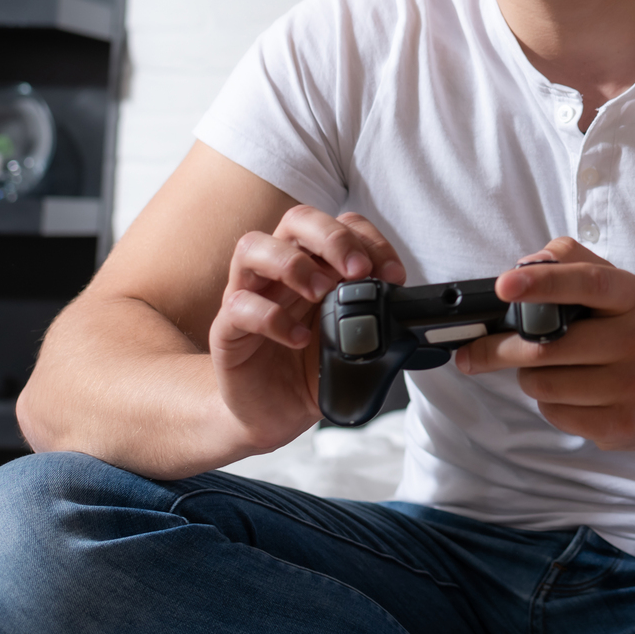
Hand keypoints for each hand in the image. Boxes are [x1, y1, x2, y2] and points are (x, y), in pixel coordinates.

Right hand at [209, 205, 405, 450]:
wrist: (273, 413)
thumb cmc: (311, 368)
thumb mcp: (353, 339)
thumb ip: (375, 316)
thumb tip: (408, 308)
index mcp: (315, 264)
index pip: (340, 223)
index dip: (369, 239)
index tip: (393, 275)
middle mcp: (279, 271)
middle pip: (296, 220)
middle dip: (333, 237)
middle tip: (359, 271)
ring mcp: (248, 295)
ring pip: (252, 247)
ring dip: (293, 264)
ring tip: (322, 293)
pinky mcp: (226, 330)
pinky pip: (238, 306)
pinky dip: (271, 317)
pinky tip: (298, 339)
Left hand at [456, 237, 634, 450]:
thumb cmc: (631, 334)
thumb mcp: (616, 290)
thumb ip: (572, 263)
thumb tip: (525, 265)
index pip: (589, 282)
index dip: (544, 282)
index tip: (504, 285)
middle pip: (548, 345)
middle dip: (503, 348)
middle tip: (477, 349)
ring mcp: (634, 386)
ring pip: (543, 383)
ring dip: (530, 377)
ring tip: (550, 370)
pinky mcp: (621, 425)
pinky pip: (555, 413)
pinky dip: (548, 404)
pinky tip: (569, 395)